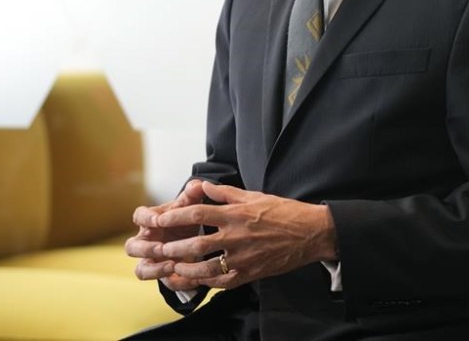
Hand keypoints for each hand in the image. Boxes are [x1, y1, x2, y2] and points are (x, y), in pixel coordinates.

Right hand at [125, 179, 204, 290]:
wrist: (194, 238)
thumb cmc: (186, 219)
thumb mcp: (190, 207)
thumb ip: (193, 195)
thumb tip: (198, 184)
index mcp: (150, 221)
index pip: (139, 216)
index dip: (145, 219)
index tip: (156, 220)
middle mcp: (145, 241)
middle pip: (131, 247)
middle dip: (144, 249)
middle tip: (161, 247)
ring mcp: (151, 260)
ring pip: (141, 270)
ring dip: (154, 269)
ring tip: (172, 265)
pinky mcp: (162, 274)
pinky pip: (162, 282)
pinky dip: (172, 281)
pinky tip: (187, 277)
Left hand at [152, 181, 337, 289]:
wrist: (310, 233)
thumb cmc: (284, 212)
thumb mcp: (255, 196)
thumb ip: (226, 193)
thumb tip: (203, 186)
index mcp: (237, 213)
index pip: (198, 212)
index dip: (175, 216)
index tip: (160, 219)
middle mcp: (237, 235)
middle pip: (197, 242)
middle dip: (174, 247)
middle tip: (158, 249)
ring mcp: (243, 256)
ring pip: (206, 266)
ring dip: (186, 268)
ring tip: (173, 267)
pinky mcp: (251, 272)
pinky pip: (223, 281)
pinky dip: (207, 282)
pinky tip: (196, 280)